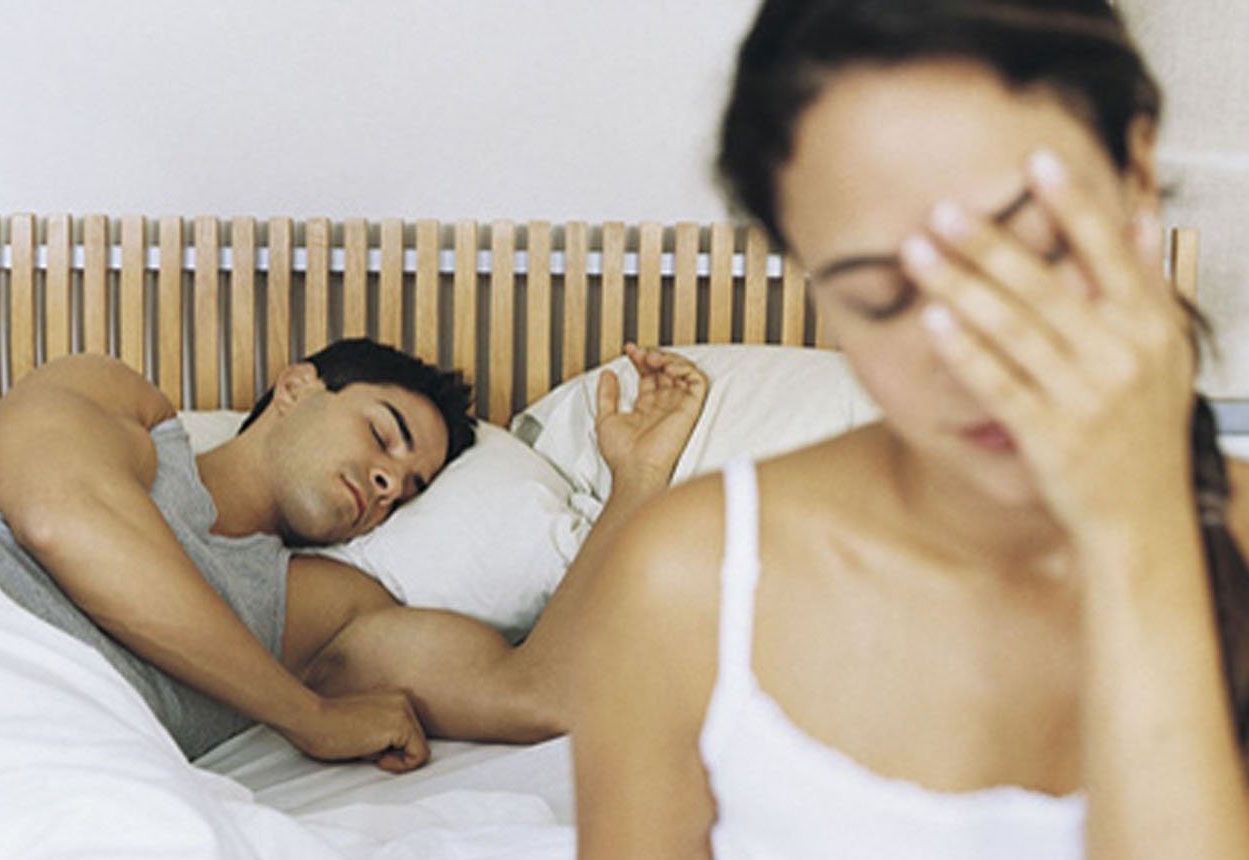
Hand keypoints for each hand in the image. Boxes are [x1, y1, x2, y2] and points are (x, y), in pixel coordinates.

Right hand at [283, 690, 428, 772]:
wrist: (312, 720)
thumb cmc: (329, 729)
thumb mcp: (364, 728)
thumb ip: (384, 734)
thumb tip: (402, 755)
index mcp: (394, 698)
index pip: (410, 734)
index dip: (394, 751)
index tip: (371, 751)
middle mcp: (403, 700)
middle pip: (417, 741)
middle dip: (395, 754)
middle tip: (367, 752)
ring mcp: (404, 711)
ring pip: (420, 749)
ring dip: (397, 760)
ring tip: (370, 752)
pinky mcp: (401, 725)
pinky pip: (419, 756)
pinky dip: (401, 766)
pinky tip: (377, 759)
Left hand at [595, 344, 708, 489]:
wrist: (635, 468)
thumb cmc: (622, 454)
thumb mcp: (605, 418)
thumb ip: (607, 395)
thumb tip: (607, 373)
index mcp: (646, 408)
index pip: (649, 376)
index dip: (640, 360)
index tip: (629, 350)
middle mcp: (664, 405)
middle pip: (665, 370)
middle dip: (653, 355)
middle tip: (640, 353)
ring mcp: (678, 405)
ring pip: (683, 371)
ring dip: (668, 358)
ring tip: (652, 358)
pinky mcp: (690, 408)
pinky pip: (697, 381)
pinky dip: (685, 367)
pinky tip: (667, 367)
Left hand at [899, 149, 1194, 538]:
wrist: (1143, 519)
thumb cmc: (1145, 431)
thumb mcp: (1165, 354)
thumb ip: (1148, 284)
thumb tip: (1140, 217)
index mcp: (1152, 329)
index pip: (1110, 253)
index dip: (1073, 205)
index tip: (1035, 161)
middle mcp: (1122, 357)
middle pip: (1046, 286)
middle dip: (990, 243)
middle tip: (944, 207)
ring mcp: (1084, 398)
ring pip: (1013, 330)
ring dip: (959, 286)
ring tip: (918, 252)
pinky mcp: (1049, 437)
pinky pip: (998, 384)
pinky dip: (965, 351)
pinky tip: (932, 320)